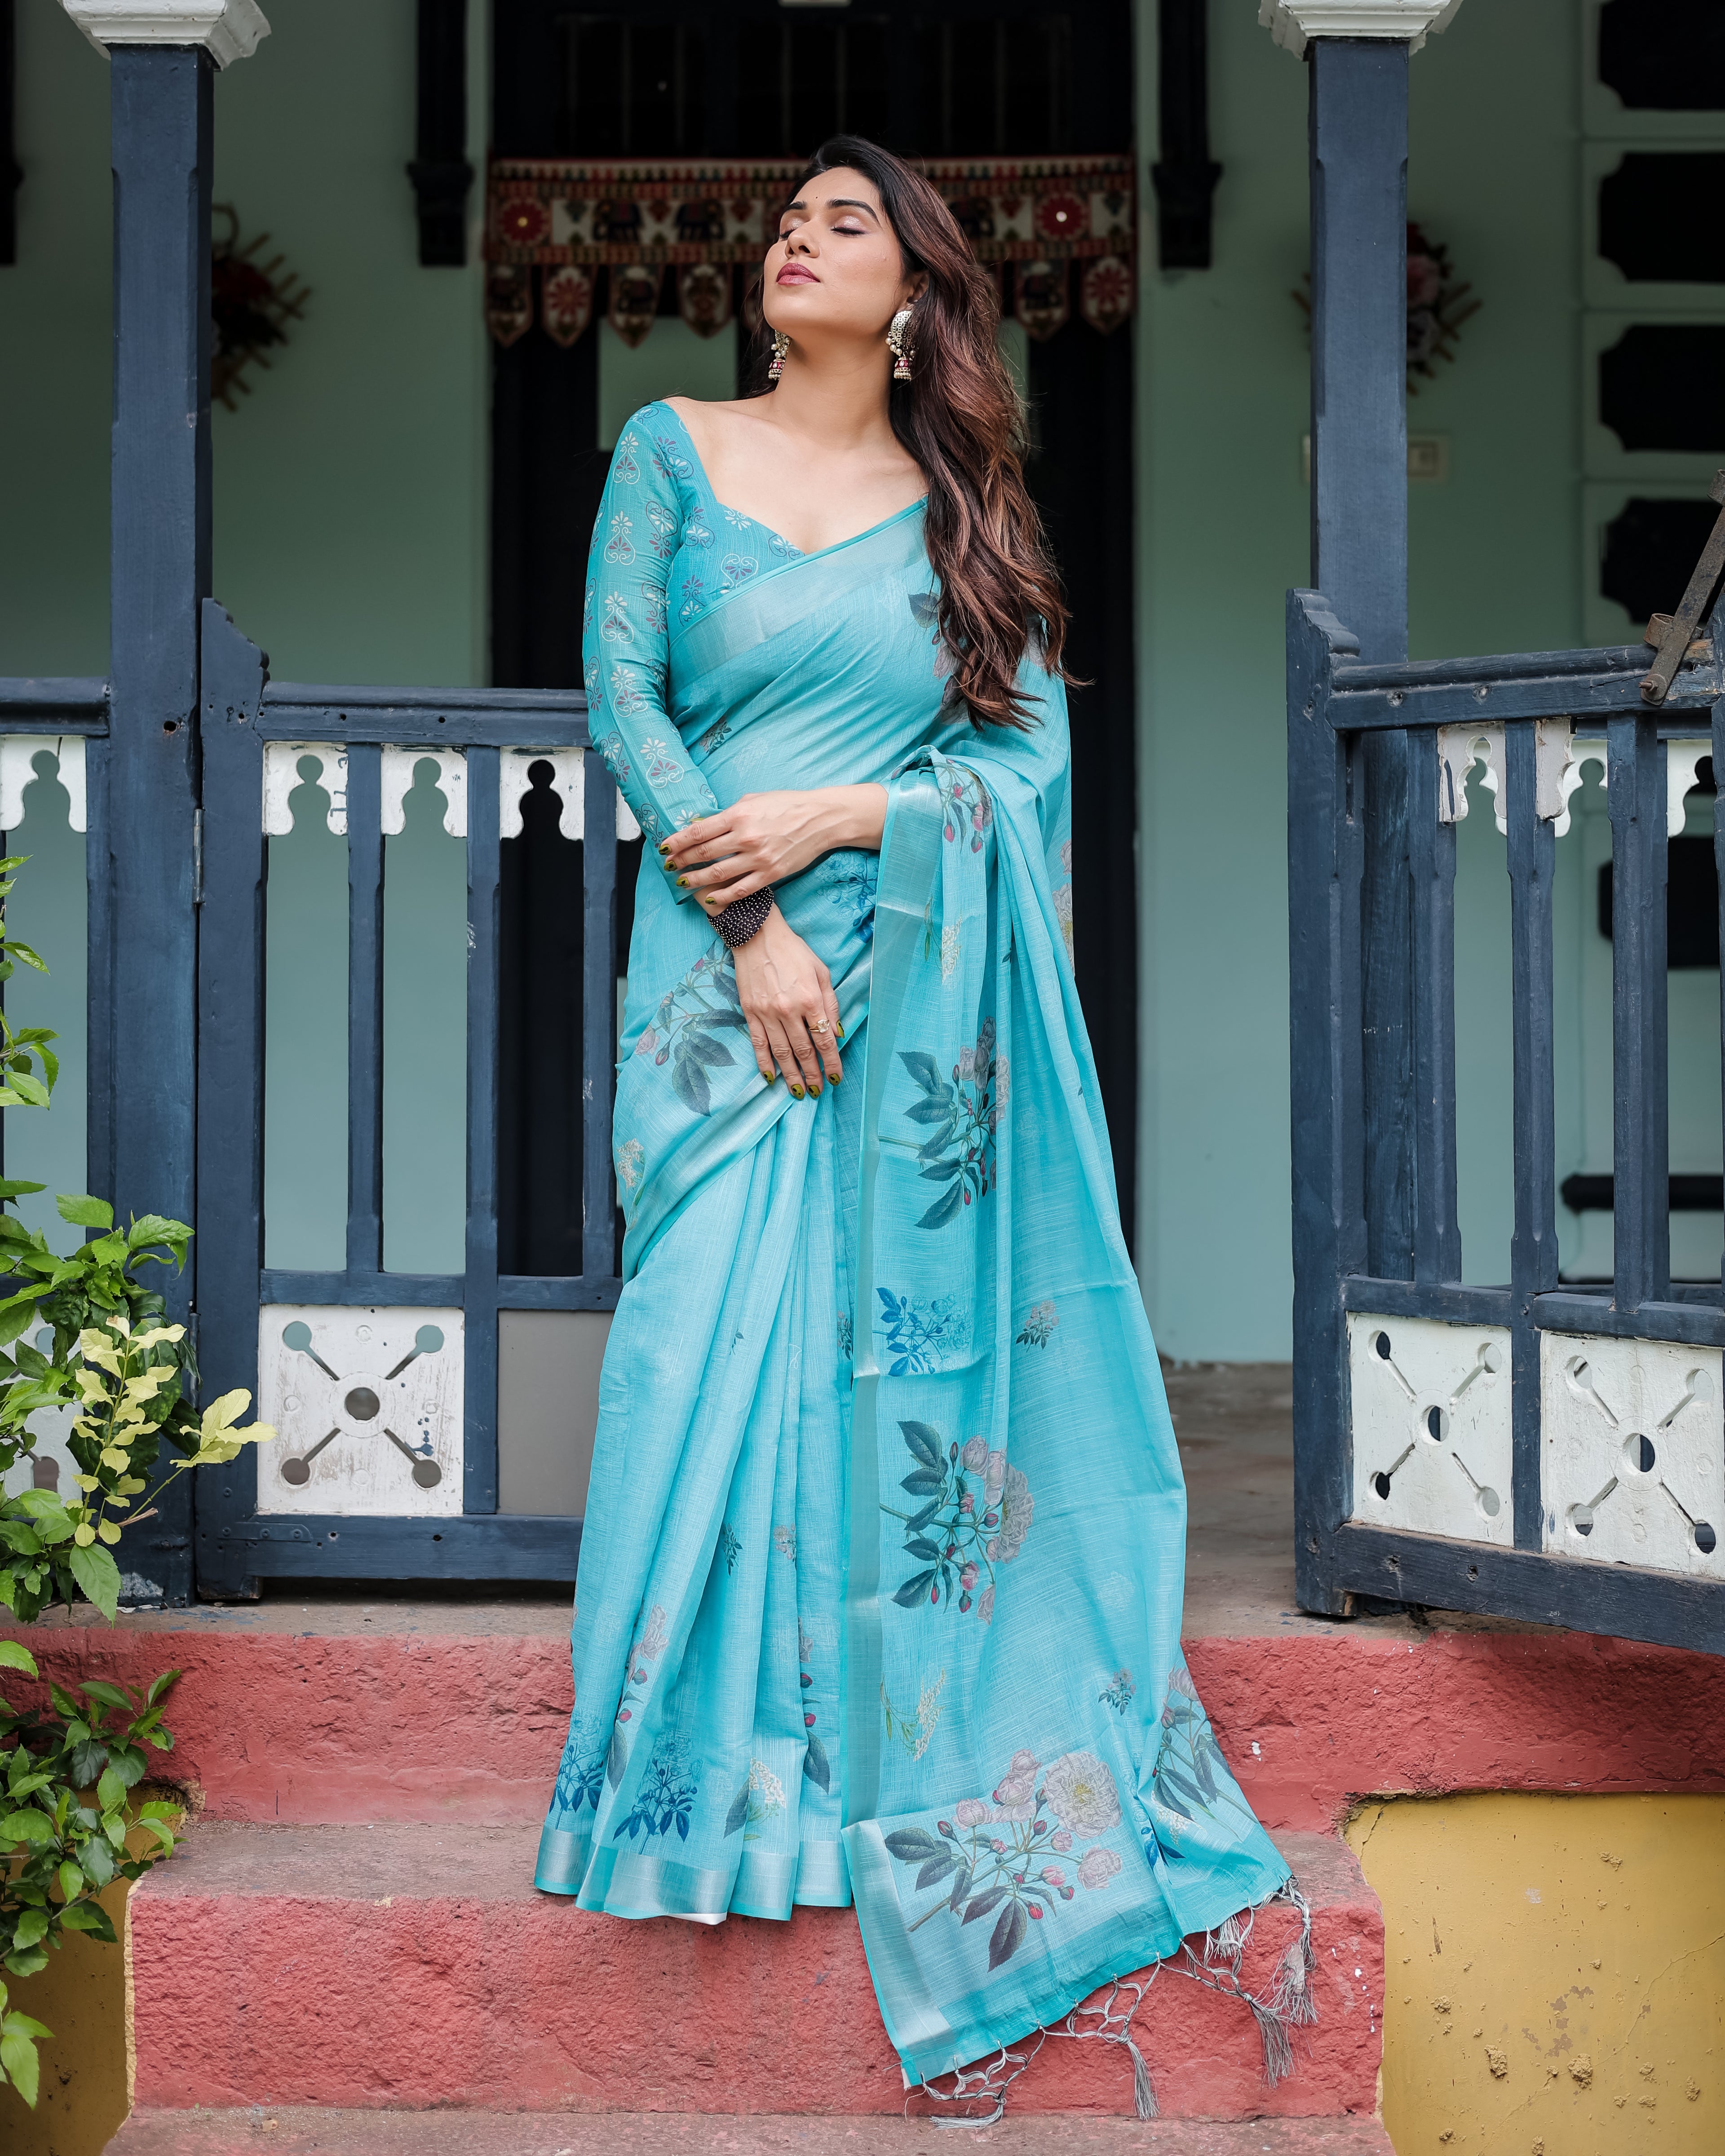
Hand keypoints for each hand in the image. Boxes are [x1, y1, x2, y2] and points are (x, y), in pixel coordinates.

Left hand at [660, 784, 886, 910]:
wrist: (820, 819)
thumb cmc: (787, 805)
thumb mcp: (754, 800)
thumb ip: (729, 813)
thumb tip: (705, 824)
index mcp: (738, 815)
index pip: (698, 830)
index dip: (677, 841)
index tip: (664, 848)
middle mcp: (745, 837)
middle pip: (704, 853)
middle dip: (682, 861)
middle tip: (669, 866)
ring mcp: (758, 858)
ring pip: (718, 874)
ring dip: (697, 880)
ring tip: (684, 882)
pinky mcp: (771, 874)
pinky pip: (741, 889)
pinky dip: (723, 896)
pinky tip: (710, 899)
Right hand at [733, 905, 842, 1095]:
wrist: (757, 936)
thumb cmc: (794, 952)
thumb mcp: (821, 972)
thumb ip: (830, 1004)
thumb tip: (836, 1034)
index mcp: (810, 999)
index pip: (824, 1040)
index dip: (831, 1062)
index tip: (836, 1077)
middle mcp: (788, 1010)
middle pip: (803, 1051)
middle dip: (813, 1074)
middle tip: (819, 1091)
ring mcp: (767, 1013)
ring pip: (781, 1052)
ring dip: (791, 1076)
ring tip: (799, 1092)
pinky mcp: (750, 1012)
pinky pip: (758, 1043)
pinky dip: (764, 1063)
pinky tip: (771, 1078)